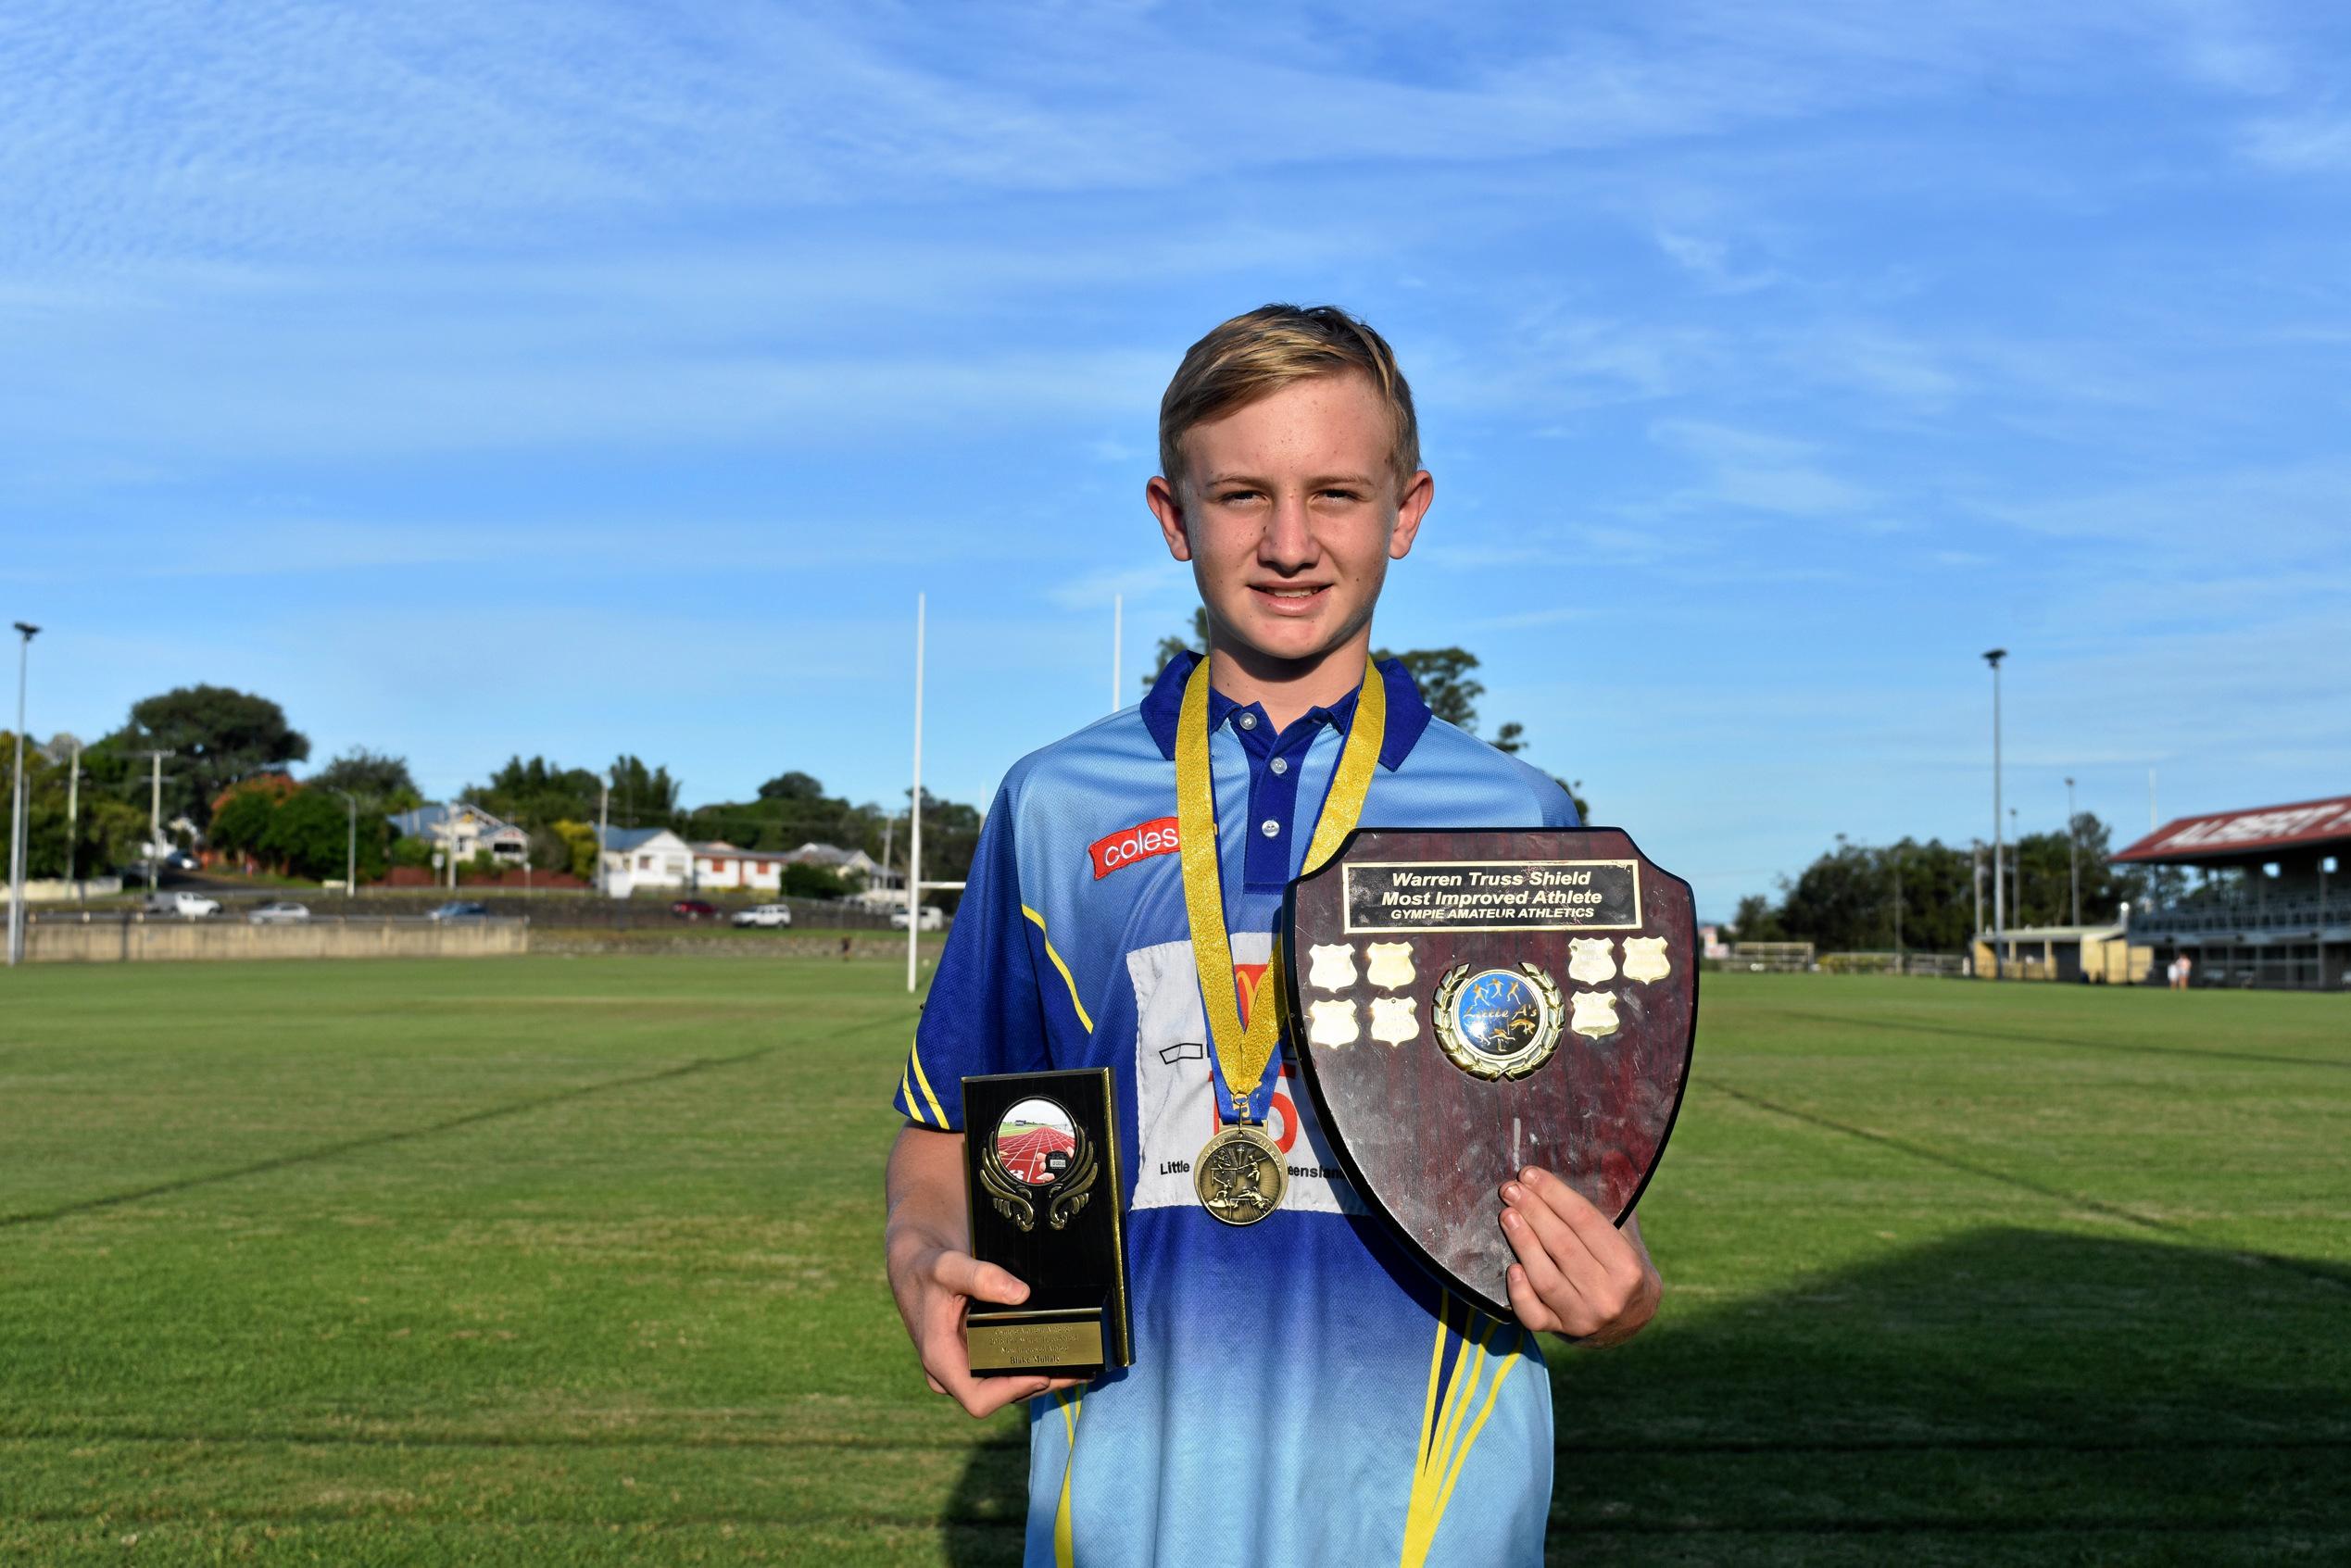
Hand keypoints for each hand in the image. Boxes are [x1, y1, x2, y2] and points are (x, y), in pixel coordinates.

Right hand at [886, 1238, 1084, 1417]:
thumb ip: (981, 1277)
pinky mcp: (977, 1358)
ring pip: (1008, 1387)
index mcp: (940, 1360)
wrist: (917, 1265)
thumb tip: (1021, 1294)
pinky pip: (1007, 1371)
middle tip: (1078, 1370)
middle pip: (1001, 1396)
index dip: (1012, 1393)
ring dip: (1043, 1379)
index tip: (1042, 1374)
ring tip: (1080, 1366)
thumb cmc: (927, 1268)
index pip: (978, 1399)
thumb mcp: (948, 1267)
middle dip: (1040, 1385)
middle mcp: (952, 1372)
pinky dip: (1033, 1365)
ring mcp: (965, 1368)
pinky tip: (1061, 1356)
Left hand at [1497, 1165, 1659, 1345]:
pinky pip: (1534, 1316)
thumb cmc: (1624, 1265)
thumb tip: (1608, 1155)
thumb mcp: (1629, 1235)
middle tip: (1511, 1188)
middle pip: (1562, 1246)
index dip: (1555, 1194)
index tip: (1531, 1174)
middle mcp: (1607, 1295)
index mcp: (1627, 1267)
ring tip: (1507, 1215)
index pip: (1585, 1222)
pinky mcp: (1561, 1331)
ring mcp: (1582, 1317)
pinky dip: (1520, 1294)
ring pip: (1545, 1278)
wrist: (1632, 1319)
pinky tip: (1511, 1268)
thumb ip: (1615, 1202)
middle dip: (1533, 1212)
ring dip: (1522, 1243)